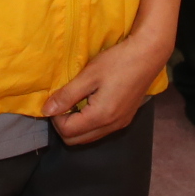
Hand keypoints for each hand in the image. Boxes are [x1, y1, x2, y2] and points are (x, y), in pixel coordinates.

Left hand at [43, 30, 167, 145]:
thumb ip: (66, 95)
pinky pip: (101, 131)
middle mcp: (111, 126)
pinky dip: (90, 123)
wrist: (148, 55)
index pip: (67, 132)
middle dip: (64, 125)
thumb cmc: (117, 62)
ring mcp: (120, 124)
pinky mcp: (125, 119)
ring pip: (89, 137)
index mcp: (100, 117)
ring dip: (77, 125)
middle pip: (76, 141)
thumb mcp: (88, 76)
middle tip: (64, 102)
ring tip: (76, 101)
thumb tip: (46, 111)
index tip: (57, 98)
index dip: (56, 117)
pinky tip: (90, 102)